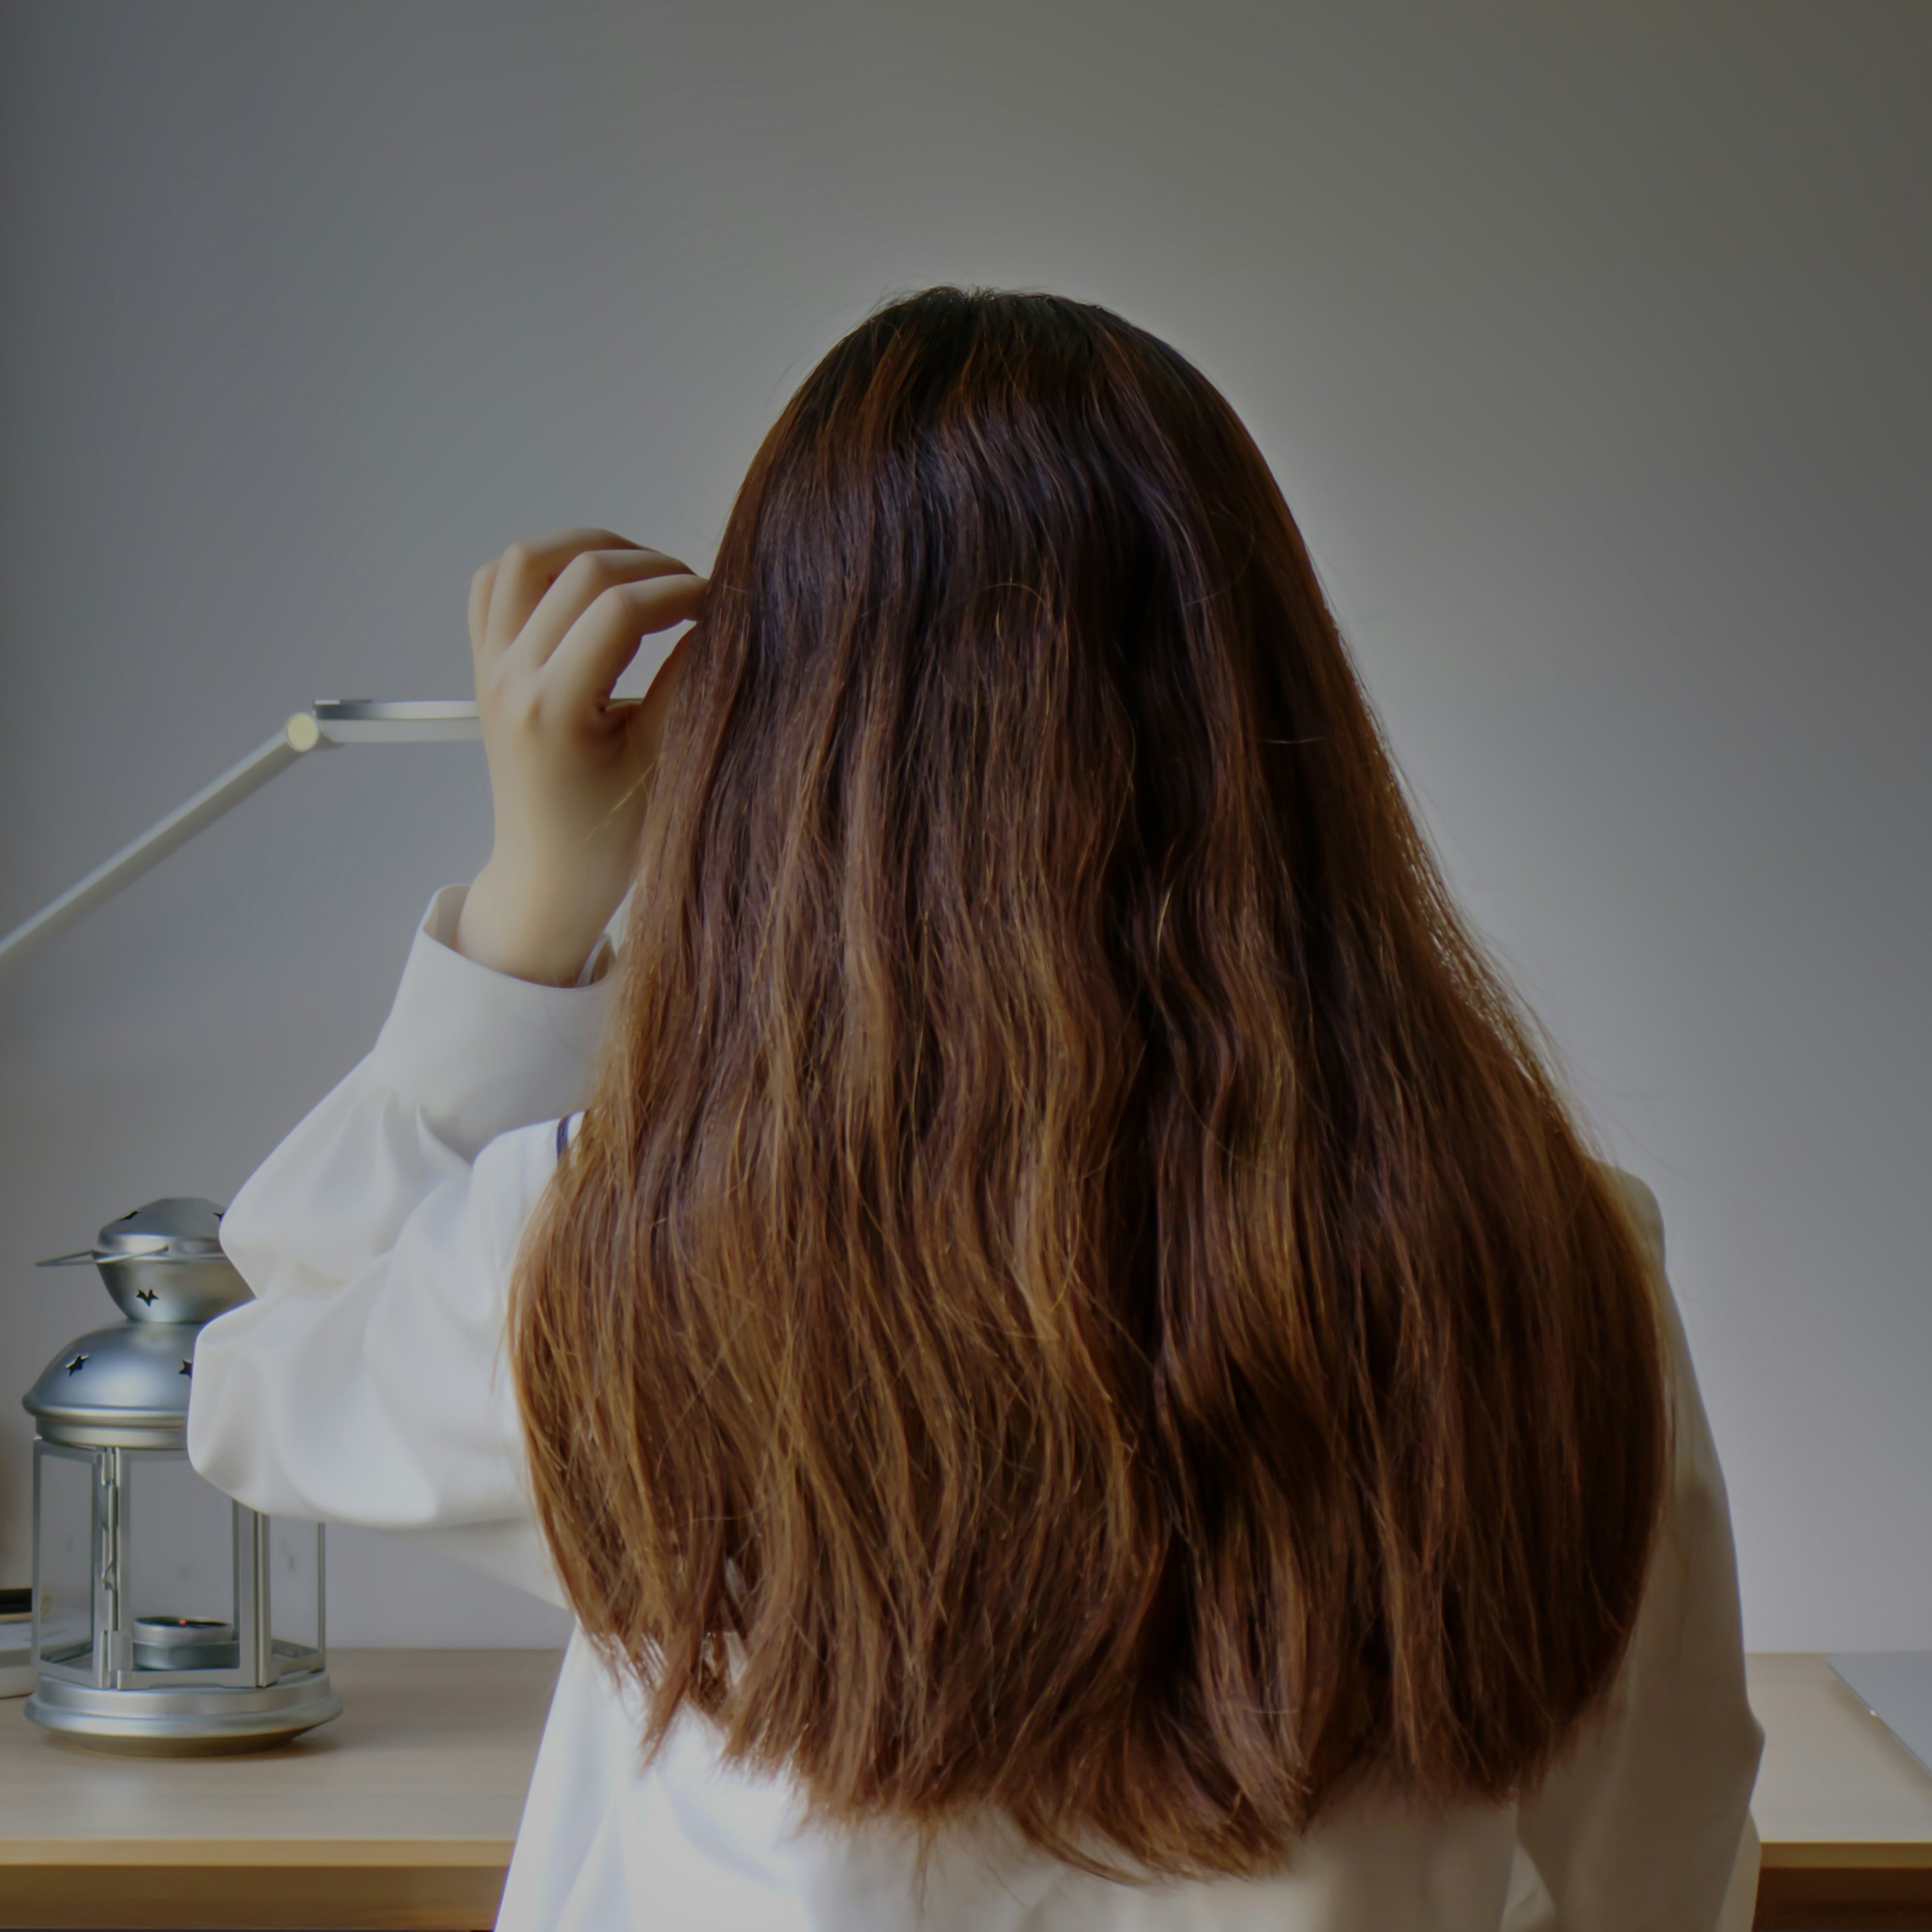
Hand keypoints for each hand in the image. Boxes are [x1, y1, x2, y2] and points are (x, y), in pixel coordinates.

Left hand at [455, 526, 706, 984]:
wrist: (544, 877)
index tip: (720, 601)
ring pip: (527, 560)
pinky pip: (494, 586)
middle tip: (693, 591)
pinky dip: (537, 567)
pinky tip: (583, 586)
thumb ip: (683, 684)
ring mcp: (490, 667)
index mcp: (553, 707)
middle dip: (649, 566)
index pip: (619, 608)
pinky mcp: (485, 667)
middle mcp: (510, 677)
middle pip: (580, 571)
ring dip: (590, 548)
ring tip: (640, 572)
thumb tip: (717, 619)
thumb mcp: (658, 764)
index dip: (679, 591)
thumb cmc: (606, 839)